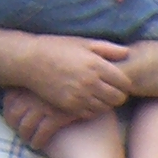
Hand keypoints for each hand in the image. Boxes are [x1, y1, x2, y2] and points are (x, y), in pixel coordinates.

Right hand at [2, 38, 131, 126]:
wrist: (29, 61)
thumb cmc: (57, 49)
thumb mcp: (82, 43)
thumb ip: (107, 48)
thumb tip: (127, 53)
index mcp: (96, 65)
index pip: (125, 83)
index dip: (125, 84)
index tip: (120, 82)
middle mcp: (90, 82)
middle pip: (118, 98)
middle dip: (119, 95)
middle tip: (112, 90)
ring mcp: (80, 95)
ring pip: (106, 108)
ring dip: (106, 103)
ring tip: (99, 95)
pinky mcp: (69, 106)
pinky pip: (90, 113)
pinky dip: (93, 109)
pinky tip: (87, 100)